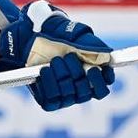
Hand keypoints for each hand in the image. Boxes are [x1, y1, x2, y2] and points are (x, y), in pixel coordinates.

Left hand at [0, 0, 114, 110]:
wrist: (32, 39)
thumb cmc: (58, 38)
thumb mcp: (76, 36)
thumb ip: (91, 44)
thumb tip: (105, 54)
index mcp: (90, 79)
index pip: (102, 90)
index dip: (100, 82)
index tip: (94, 68)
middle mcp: (79, 91)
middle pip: (85, 92)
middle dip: (76, 73)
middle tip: (67, 57)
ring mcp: (64, 98)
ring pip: (68, 95)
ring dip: (61, 76)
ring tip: (54, 60)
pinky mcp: (48, 101)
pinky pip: (51, 100)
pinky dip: (48, 84)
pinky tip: (44, 71)